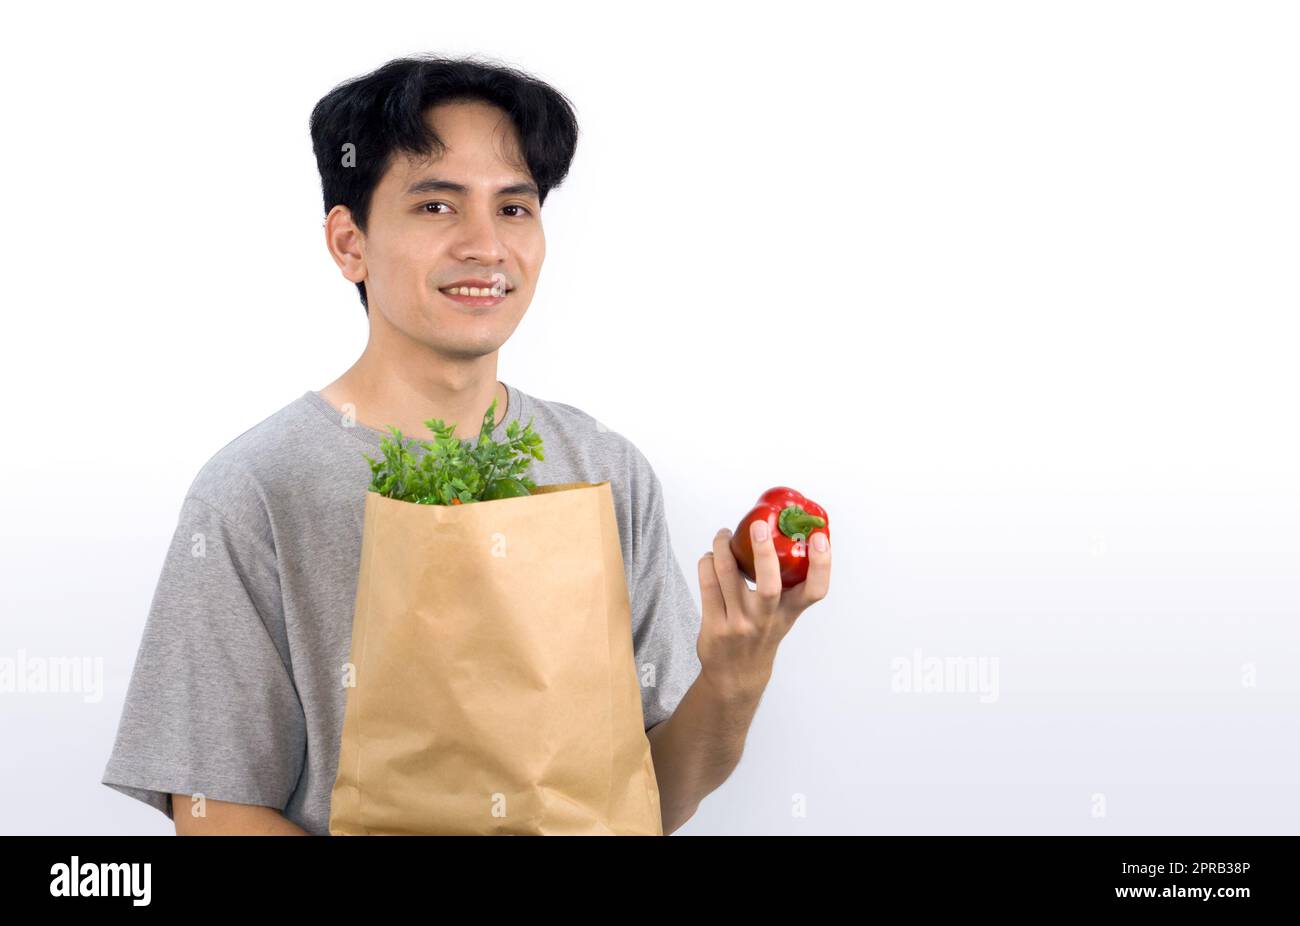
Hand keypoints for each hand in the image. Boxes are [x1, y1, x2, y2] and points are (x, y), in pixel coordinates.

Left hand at [696, 520, 831, 702]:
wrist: (736, 675)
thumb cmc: (762, 635)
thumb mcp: (782, 615)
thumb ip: (785, 584)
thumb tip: (778, 534)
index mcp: (788, 612)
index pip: (815, 591)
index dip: (822, 564)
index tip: (819, 538)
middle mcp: (766, 619)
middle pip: (769, 584)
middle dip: (764, 551)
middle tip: (759, 526)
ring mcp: (739, 623)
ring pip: (727, 575)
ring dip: (722, 547)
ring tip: (723, 536)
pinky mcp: (714, 625)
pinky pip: (707, 583)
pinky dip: (707, 563)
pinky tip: (710, 558)